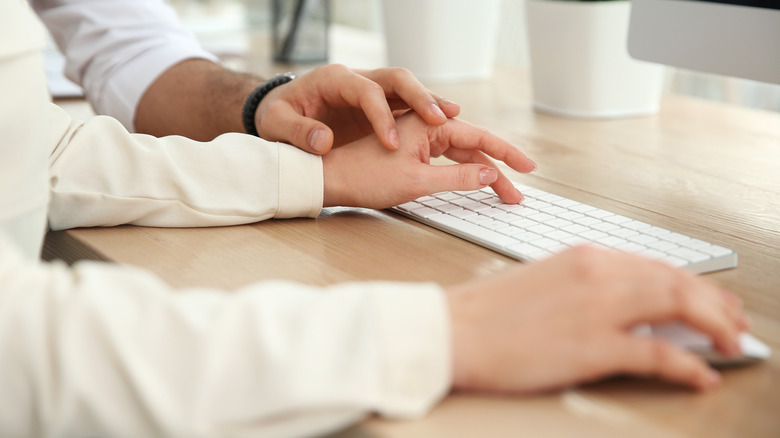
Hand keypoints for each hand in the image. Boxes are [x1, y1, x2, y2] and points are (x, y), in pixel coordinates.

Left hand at [255, 64, 459, 154]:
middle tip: (441, 118)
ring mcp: (371, 91)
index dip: (380, 116)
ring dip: (430, 103)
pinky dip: (426, 115)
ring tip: (455, 119)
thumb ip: (297, 133)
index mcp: (334, 80)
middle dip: (420, 96)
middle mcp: (358, 80)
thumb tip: (322, 141)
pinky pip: (408, 106)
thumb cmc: (277, 115)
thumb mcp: (276, 124)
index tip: (390, 144)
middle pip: (397, 79)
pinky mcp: (379, 106)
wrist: (279, 109)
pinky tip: (446, 127)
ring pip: (408, 90)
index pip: (365, 91)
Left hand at [321, 112, 536, 207]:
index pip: (479, 136)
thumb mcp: (417, 182)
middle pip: (472, 146)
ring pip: (459, 154)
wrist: (329, 178)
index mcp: (427, 123)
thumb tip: (490, 174)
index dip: (507, 154)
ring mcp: (418, 137)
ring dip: (481, 173)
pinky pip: (444, 158)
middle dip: (497, 171)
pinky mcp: (411, 149)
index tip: (528, 167)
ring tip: (502, 193)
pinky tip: (475, 182)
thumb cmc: (365, 177)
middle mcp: (425, 125)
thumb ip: (458, 177)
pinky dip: (462, 171)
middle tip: (516, 194)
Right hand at [446, 246, 748, 392]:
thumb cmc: (487, 311)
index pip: (656, 266)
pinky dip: (688, 365)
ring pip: (679, 307)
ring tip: (729, 342)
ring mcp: (598, 308)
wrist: (452, 329)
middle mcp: (598, 274)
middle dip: (715, 303)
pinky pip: (658, 354)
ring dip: (713, 326)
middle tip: (733, 321)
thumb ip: (588, 288)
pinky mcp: (593, 346)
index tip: (711, 298)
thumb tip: (626, 307)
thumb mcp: (545, 282)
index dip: (693, 284)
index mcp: (585, 256)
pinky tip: (700, 374)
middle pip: (677, 282)